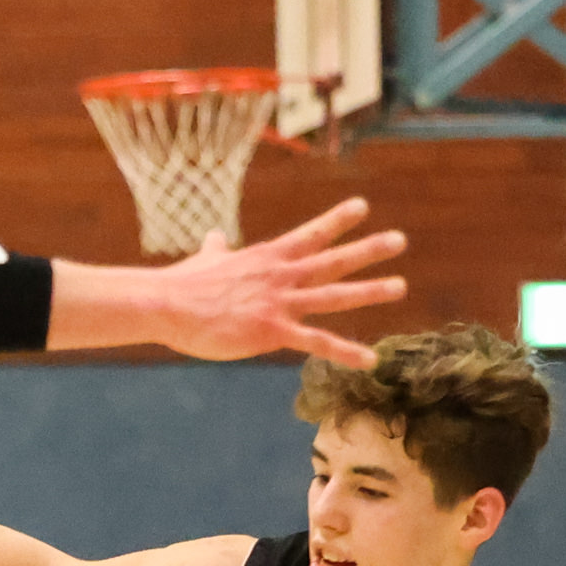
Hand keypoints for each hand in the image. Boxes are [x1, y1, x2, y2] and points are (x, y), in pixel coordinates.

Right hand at [105, 197, 408, 366]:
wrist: (166, 304)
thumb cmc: (182, 285)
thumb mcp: (206, 260)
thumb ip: (217, 248)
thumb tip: (214, 235)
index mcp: (267, 257)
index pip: (310, 234)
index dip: (337, 220)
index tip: (363, 207)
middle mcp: (281, 275)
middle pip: (333, 259)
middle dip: (368, 249)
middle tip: (399, 240)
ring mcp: (279, 302)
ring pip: (334, 295)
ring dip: (370, 291)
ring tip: (399, 286)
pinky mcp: (272, 331)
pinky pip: (317, 342)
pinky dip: (346, 351)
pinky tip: (370, 359)